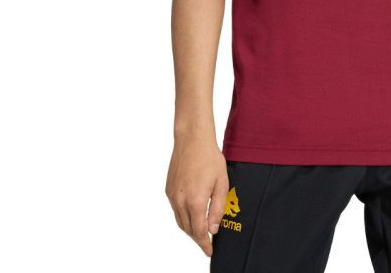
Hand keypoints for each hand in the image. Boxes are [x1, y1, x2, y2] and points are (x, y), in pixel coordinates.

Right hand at [165, 130, 228, 257]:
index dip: (205, 244)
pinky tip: (192, 214)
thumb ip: (217, 208)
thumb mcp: (221, 183)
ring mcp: (172, 196)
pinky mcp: (168, 190)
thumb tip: (213, 229)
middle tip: (207, 242)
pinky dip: (183, 217)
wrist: (192, 140)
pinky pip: (175, 210)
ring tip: (201, 231)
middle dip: (198, 238)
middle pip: (188, 229)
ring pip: (180, 221)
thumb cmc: (210, 158)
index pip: (199, 232)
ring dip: (190, 229)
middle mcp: (180, 201)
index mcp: (195, 201)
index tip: (210, 251)